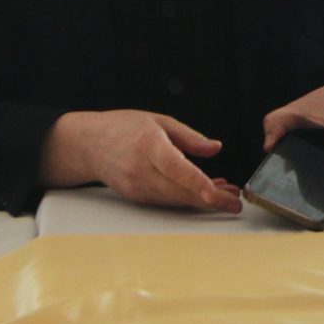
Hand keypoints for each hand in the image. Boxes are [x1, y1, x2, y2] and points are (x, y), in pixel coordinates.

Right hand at [41, 110, 242, 212]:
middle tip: (235, 202)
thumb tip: (215, 148)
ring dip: (203, 201)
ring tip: (228, 196)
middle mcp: (141, 170)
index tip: (217, 192)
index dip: (198, 182)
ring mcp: (137, 187)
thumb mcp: (158, 121)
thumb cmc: (123, 128)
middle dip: (211, 200)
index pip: (176, 167)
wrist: (87, 145)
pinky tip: (205, 194)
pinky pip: (167, 202)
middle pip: (180, 191)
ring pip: (176, 200)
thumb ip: (189, 137)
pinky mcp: (137, 197)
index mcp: (149, 145)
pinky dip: (187, 200)